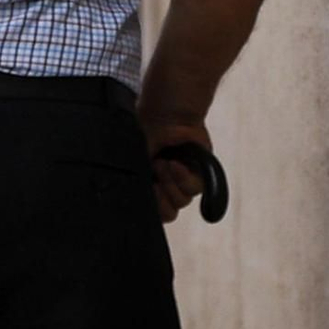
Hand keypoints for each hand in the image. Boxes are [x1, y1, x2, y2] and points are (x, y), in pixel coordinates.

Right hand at [138, 110, 211, 224]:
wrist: (164, 114)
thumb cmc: (145, 132)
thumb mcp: (133, 157)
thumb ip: (133, 177)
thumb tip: (128, 196)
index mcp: (149, 188)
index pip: (152, 214)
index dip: (151, 209)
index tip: (146, 191)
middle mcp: (166, 188)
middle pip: (168, 214)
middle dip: (161, 199)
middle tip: (154, 180)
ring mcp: (183, 182)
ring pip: (181, 201)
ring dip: (170, 183)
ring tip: (163, 163)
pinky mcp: (200, 174)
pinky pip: (195, 188)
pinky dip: (183, 178)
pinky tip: (175, 164)